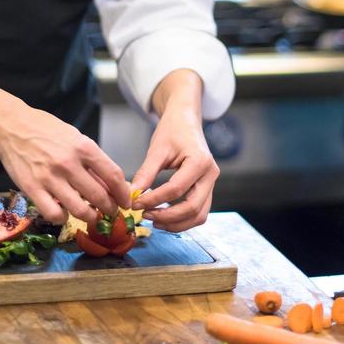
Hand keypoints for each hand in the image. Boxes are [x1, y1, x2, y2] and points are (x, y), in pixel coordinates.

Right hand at [0, 101, 130, 225]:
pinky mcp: (32, 190)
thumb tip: (109, 182)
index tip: (126, 201)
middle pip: (99, 196)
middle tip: (111, 211)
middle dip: (110, 208)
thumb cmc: (45, 130)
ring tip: (92, 216)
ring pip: (80, 210)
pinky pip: (54, 214)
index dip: (123, 193)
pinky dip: (63, 218)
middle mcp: (68, 163)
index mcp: (83, 147)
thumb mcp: (74, 137)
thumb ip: (91, 159)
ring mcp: (50, 178)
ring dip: (90, 217)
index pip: (113, 175)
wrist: (11, 127)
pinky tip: (64, 213)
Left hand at [131, 102, 218, 232]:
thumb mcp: (157, 149)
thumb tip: (132, 196)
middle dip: (167, 217)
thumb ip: (146, 174)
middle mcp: (211, 174)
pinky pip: (199, 211)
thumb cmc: (173, 130)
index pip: (176, 189)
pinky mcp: (207, 188)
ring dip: (177, 223)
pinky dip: (183, 219)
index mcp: (199, 162)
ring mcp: (211, 183)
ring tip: (153, 220)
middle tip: (145, 215)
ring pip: (199, 215)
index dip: (154, 200)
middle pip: (192, 208)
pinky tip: (164, 216)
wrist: (186, 120)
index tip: (135, 204)